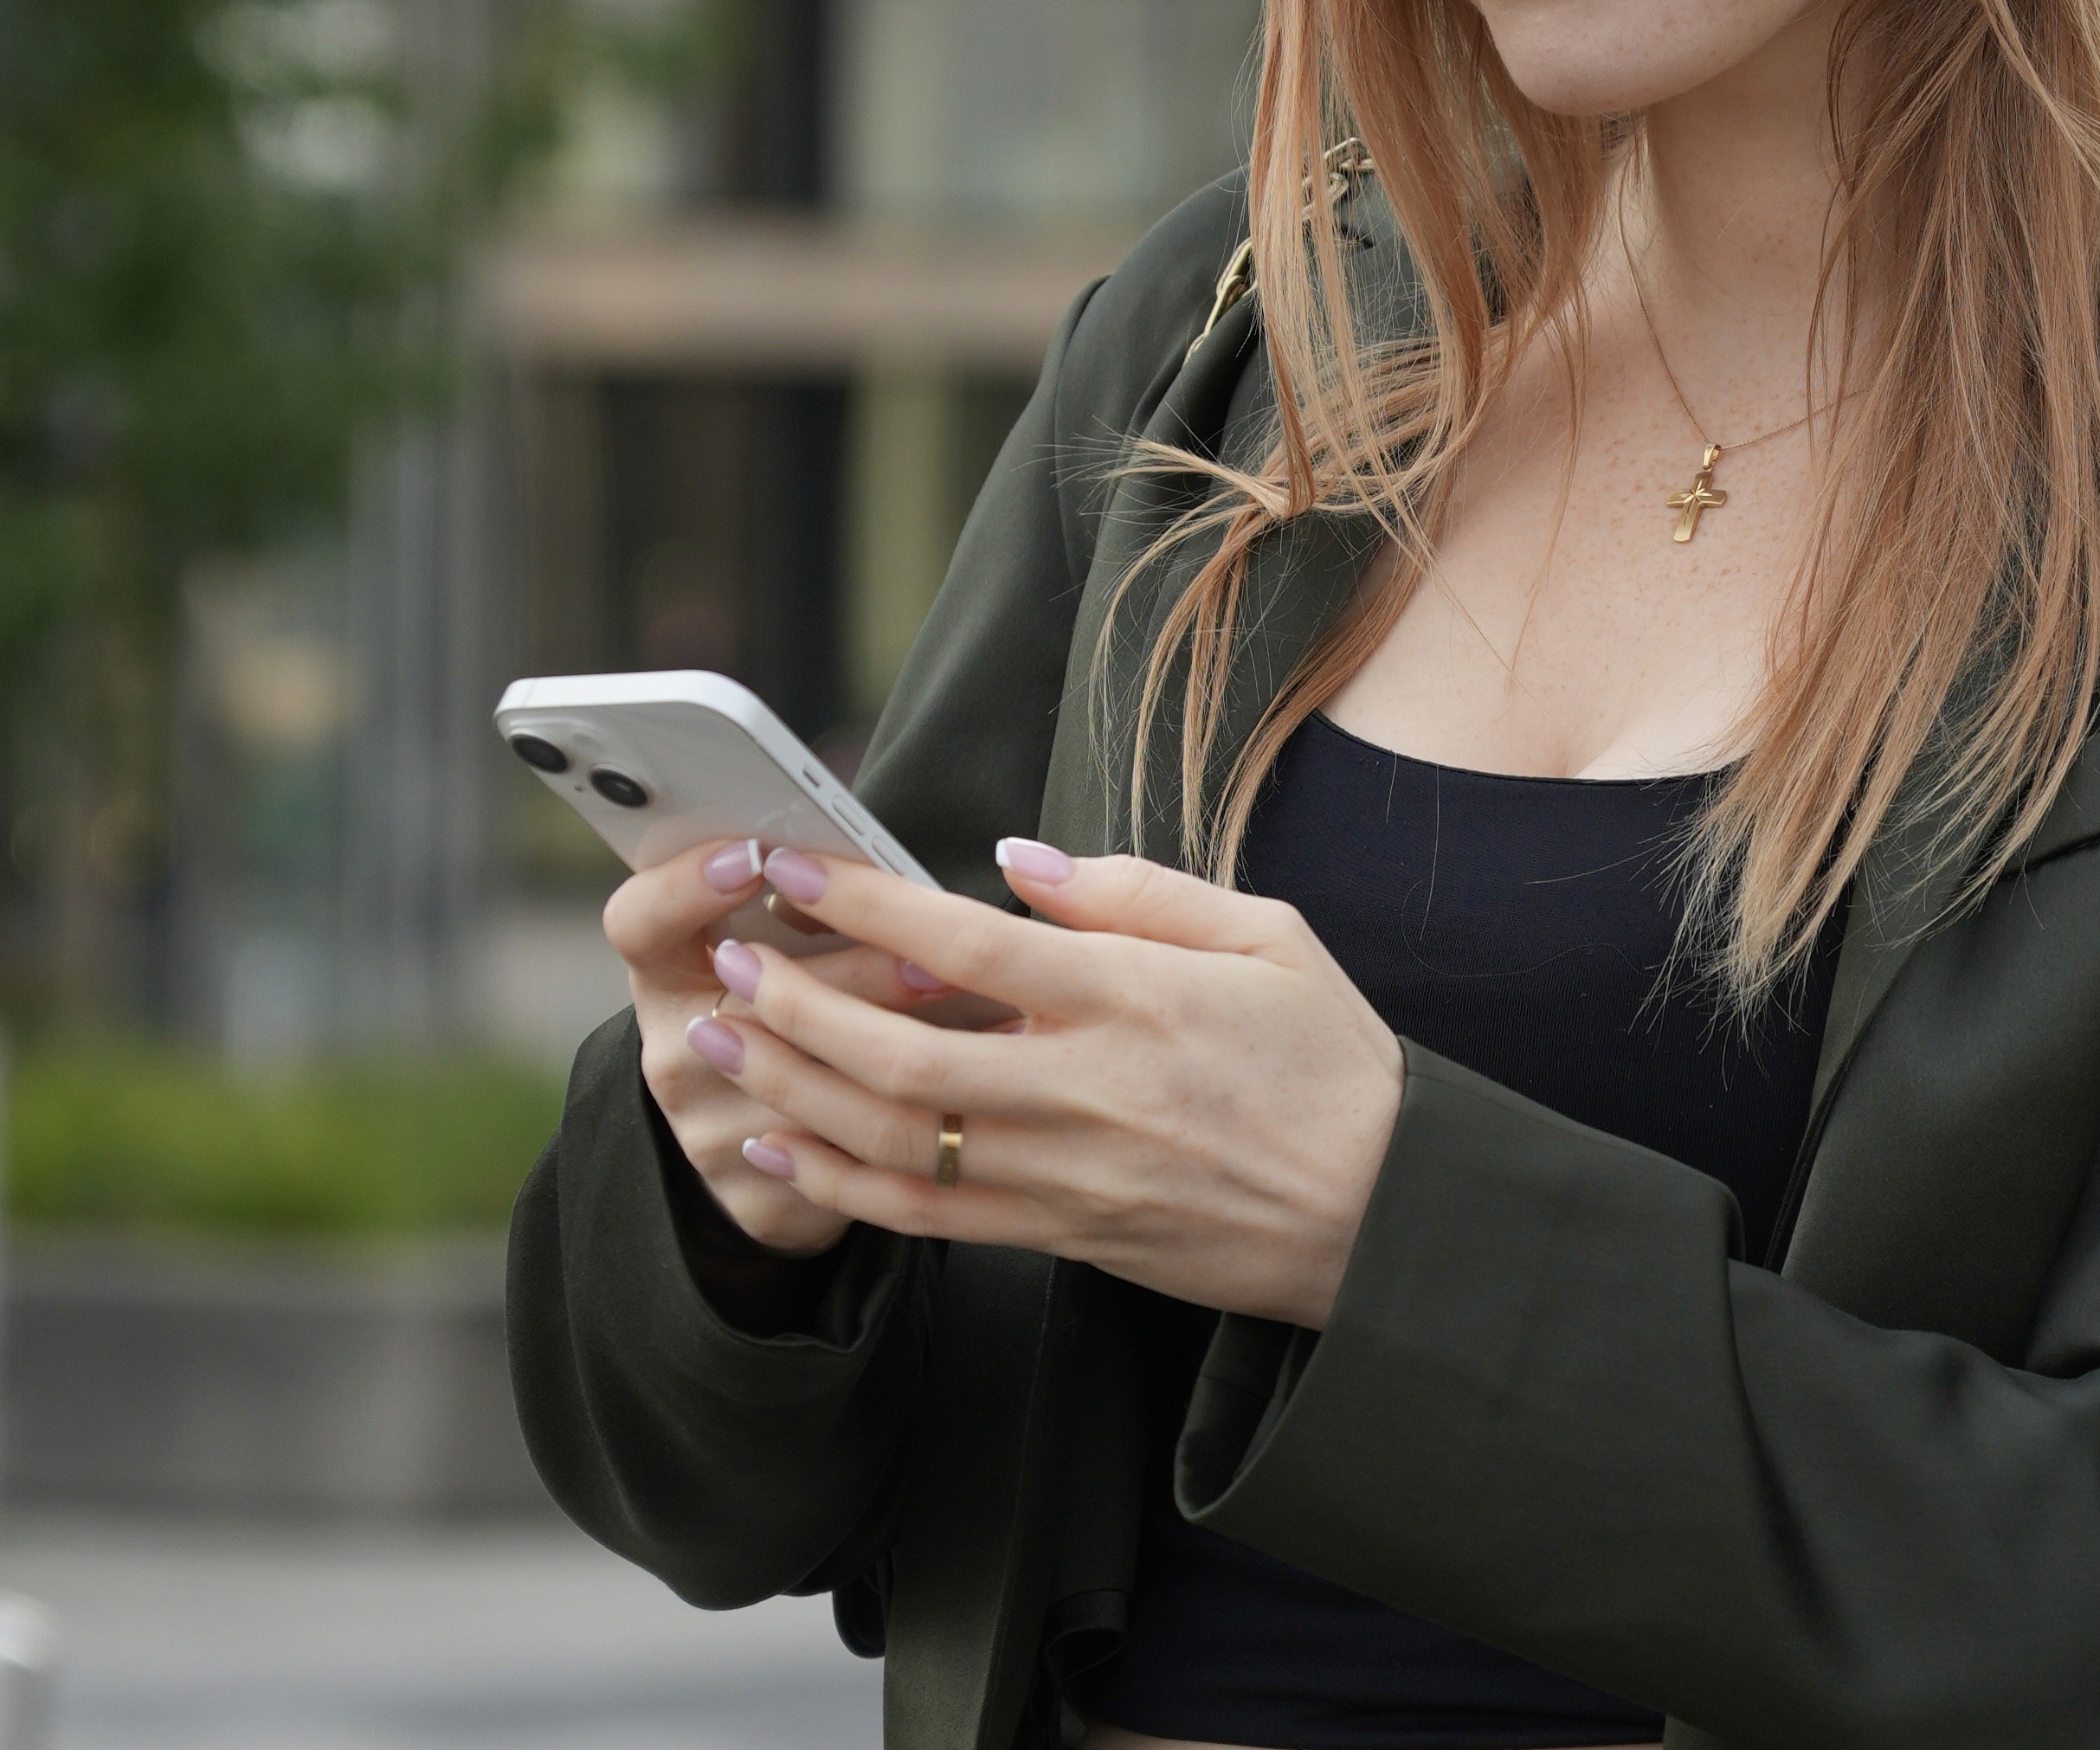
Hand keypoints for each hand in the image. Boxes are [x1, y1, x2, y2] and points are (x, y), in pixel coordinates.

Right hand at [607, 839, 968, 1258]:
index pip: (641, 923)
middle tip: (938, 958)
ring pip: (815, 1088)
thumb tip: (870, 855)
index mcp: (671, 973)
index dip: (685, 887)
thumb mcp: (796, 938)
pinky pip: (849, 1160)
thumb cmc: (812, 995)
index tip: (755, 856)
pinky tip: (985, 1090)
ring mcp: (710, 1134)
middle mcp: (677, 1054)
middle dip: (857, 974)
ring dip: (911, 1049)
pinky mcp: (760, 1201)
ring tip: (990, 1018)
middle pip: (754, 1004)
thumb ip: (819, 894)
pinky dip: (922, 1119)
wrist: (787, 1139)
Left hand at [685, 843, 1406, 1328]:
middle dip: (793, 1004)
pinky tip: (776, 1144)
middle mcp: (1088, 1090)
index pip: (969, 944)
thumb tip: (1019, 862)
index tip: (794, 863)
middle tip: (727, 957)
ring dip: (790, 1088)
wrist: (1385, 1211)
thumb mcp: (1269, 934)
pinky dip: (837, 1183)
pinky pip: (925, 1218)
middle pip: (901, 1054)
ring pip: (894, 1141)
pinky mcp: (1064, 1237)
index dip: (868, 900)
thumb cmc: (1334, 1059)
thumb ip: (1139, 892)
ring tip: (714, 1040)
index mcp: (1136, 999)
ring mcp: (1069, 1176)